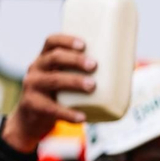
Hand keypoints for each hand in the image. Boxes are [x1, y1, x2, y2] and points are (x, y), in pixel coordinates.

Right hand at [2, 35, 93, 152]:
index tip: (84, 44)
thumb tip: (129, 67)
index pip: (51, 42)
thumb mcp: (64, 79)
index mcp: (45, 59)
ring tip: (92, 86)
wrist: (30, 120)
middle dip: (75, 60)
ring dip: (74, 81)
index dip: (66, 40)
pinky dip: (68, 113)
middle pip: (54, 58)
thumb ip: (84, 73)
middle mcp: (36, 69)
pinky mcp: (33, 105)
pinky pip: (51, 109)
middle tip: (94, 65)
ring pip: (53, 80)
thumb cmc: (58, 95)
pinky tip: (82, 117)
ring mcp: (32, 87)